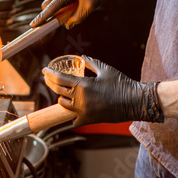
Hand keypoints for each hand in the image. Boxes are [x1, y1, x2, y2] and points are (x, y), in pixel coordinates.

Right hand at [30, 0, 121, 28]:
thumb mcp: (90, 6)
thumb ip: (78, 17)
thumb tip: (67, 25)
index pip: (50, 7)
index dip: (42, 18)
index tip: (33, 25)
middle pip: (48, 4)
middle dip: (50, 14)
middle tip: (60, 21)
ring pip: (54, 1)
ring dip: (59, 10)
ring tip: (74, 11)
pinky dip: (64, 5)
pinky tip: (76, 5)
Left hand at [43, 55, 163, 125]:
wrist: (134, 101)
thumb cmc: (121, 83)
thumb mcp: (105, 69)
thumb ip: (91, 63)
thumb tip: (82, 57)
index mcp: (83, 85)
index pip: (59, 78)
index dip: (49, 73)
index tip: (44, 70)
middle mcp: (80, 99)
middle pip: (58, 91)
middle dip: (51, 84)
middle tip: (49, 79)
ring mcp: (83, 111)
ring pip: (63, 105)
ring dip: (62, 98)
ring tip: (64, 93)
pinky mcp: (89, 120)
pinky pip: (73, 119)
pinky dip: (72, 115)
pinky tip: (74, 110)